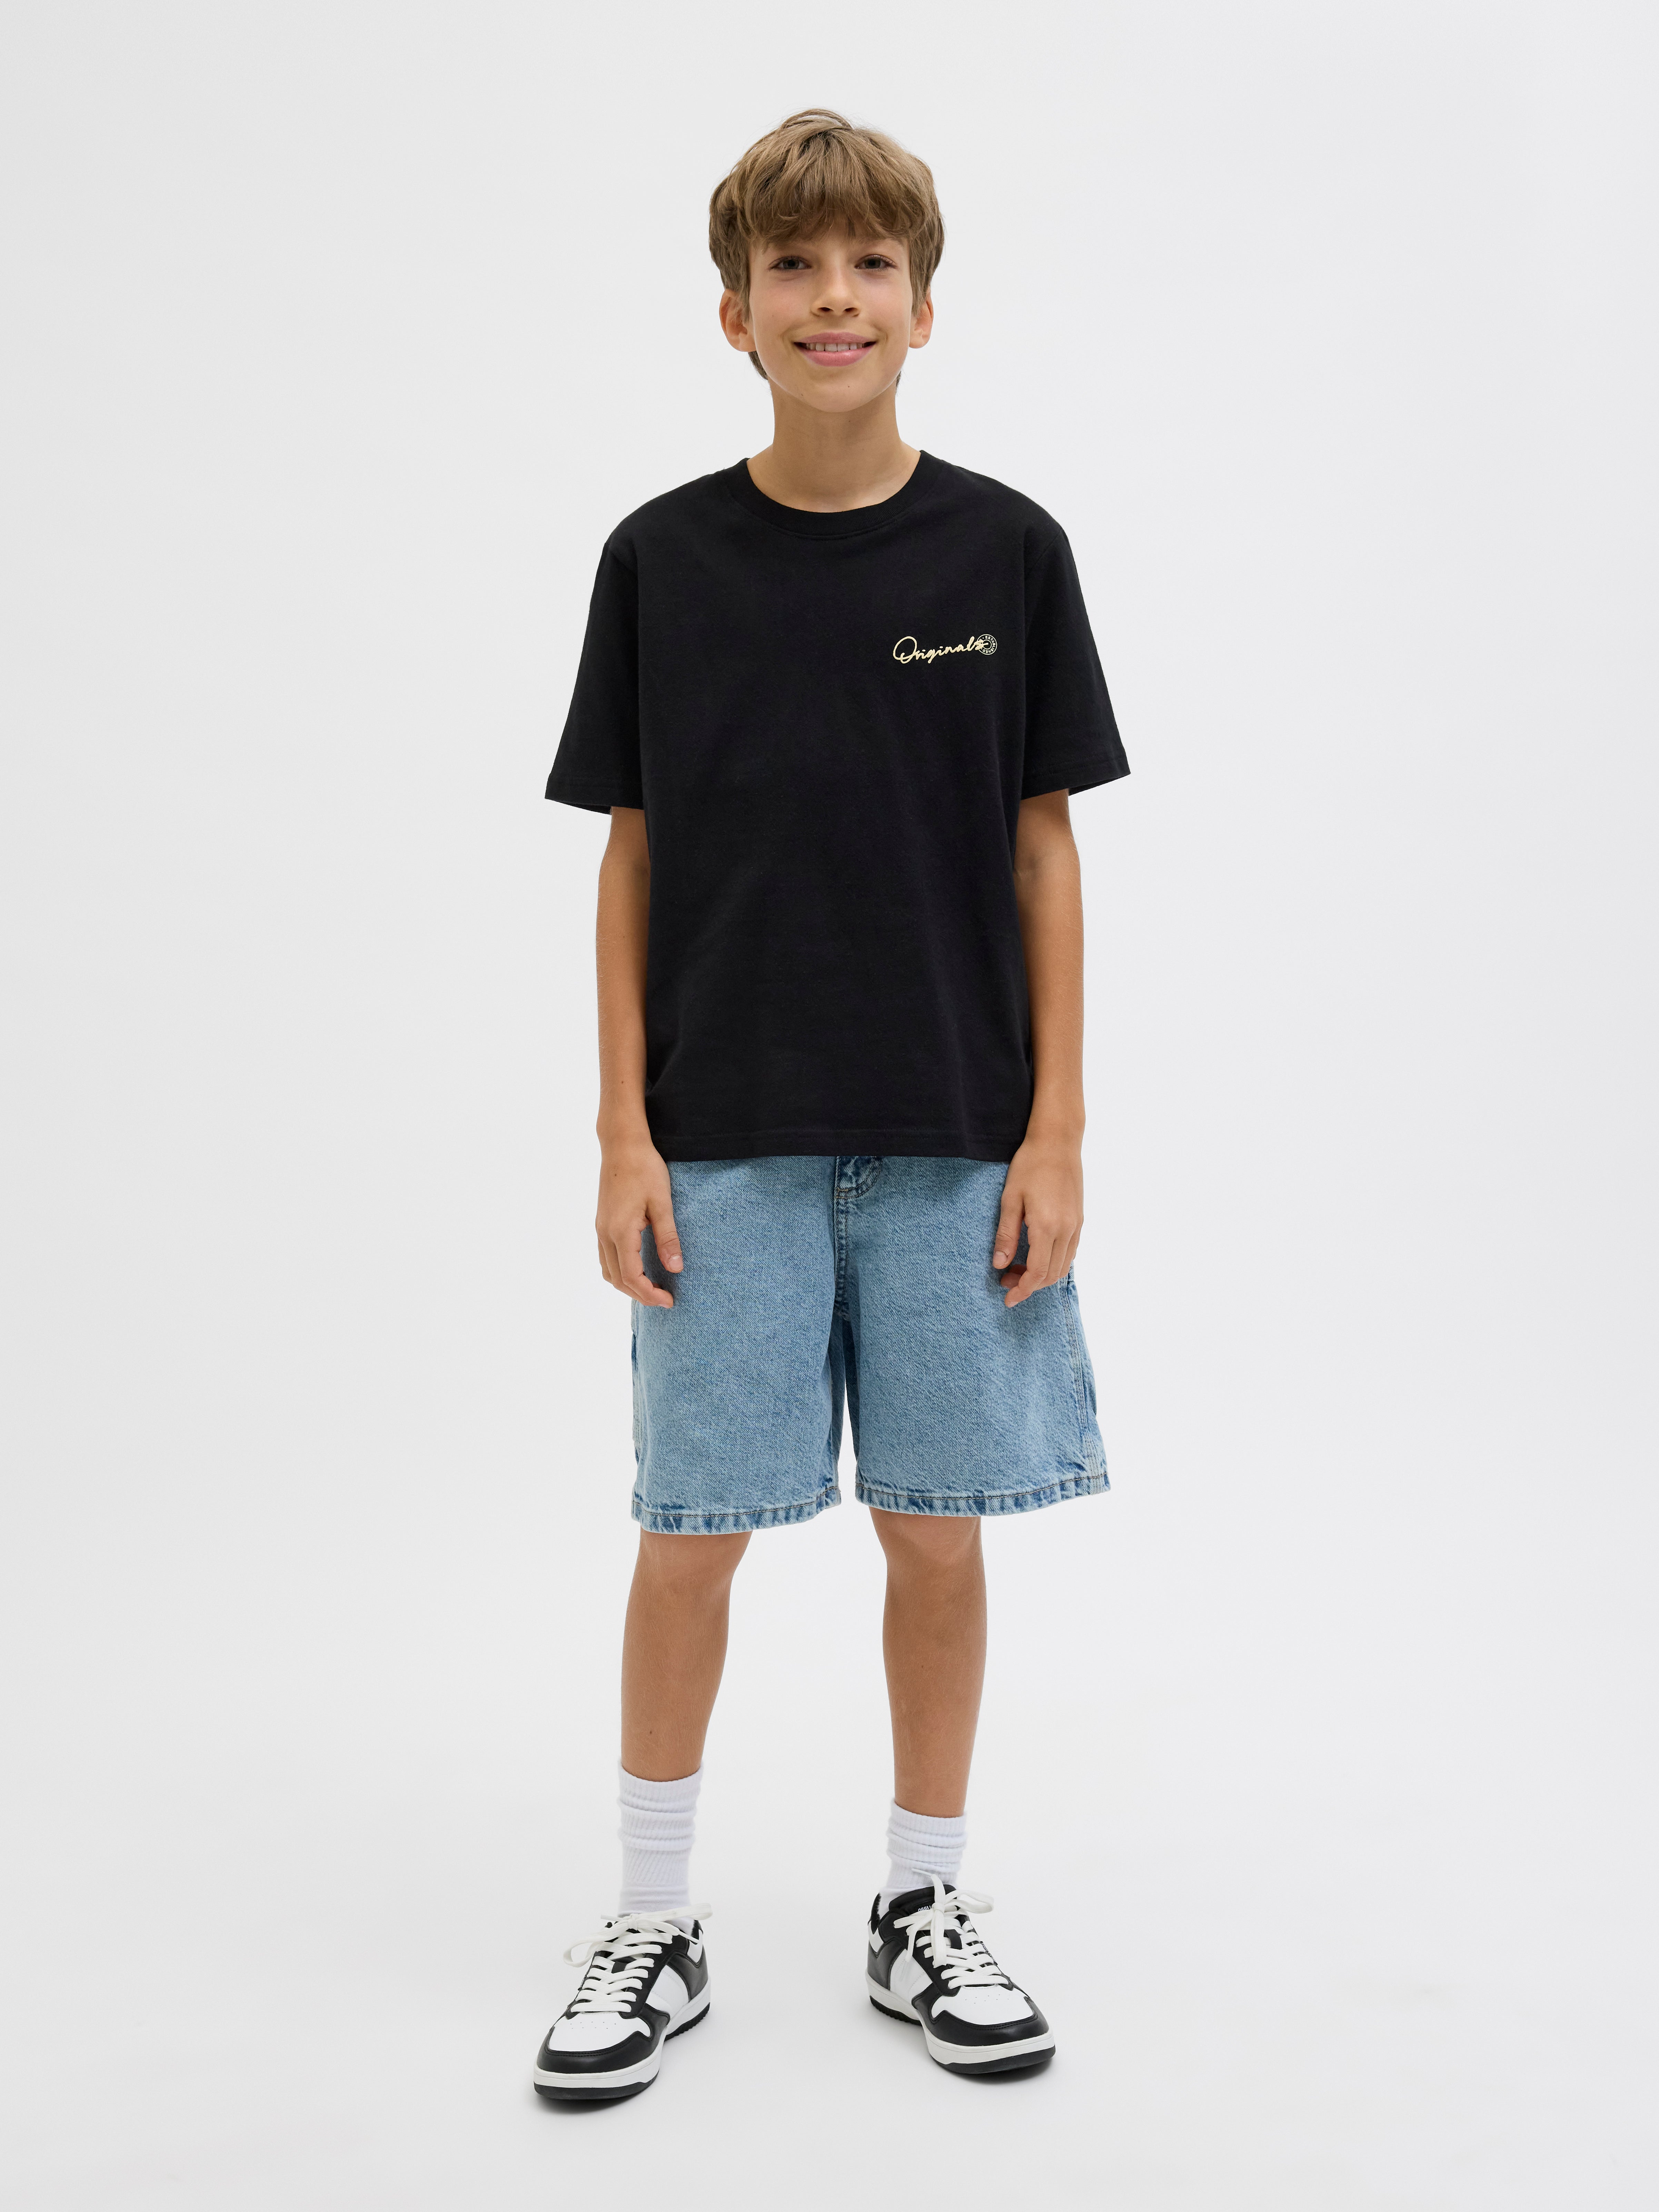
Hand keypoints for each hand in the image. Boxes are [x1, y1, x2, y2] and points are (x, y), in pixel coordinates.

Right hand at [596, 1132, 682, 1306]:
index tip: (670, 1301)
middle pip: (617, 1279)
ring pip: (608, 1271)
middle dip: (640, 1295)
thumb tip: (675, 1269)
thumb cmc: (644, 1168)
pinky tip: (637, 1270)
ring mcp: (600, 1228)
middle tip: (665, 1299)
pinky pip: (606, 1257)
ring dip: (628, 1285)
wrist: (622, 1144)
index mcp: (620, 1231)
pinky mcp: (602, 1222)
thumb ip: (668, 1237)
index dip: (649, 1294)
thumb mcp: (662, 1202)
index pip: (631, 1277)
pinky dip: (620, 1271)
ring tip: (652, 1289)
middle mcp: (605, 1233)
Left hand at [991, 1136, 1082, 1308]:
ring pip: (1063, 1266)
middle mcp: (1066, 1230)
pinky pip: (1070, 1252)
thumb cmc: (1029, 1166)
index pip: (1037, 1272)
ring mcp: (1076, 1225)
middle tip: (1005, 1281)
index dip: (1022, 1290)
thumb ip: (1005, 1235)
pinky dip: (1054, 1263)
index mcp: (1047, 1227)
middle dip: (1029, 1285)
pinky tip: (1036, 1255)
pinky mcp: (1080, 1219)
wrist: (1058, 1142)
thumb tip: (998, 1265)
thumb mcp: (1010, 1199)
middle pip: (1051, 1274)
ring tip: (1017, 1269)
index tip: (1007, 1299)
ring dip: (1042, 1276)